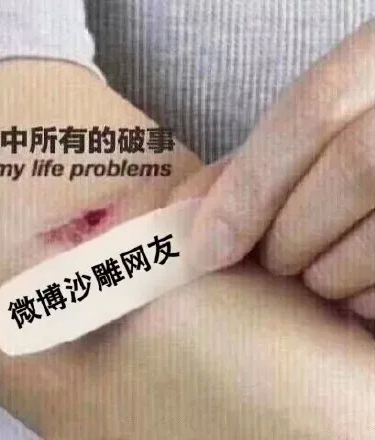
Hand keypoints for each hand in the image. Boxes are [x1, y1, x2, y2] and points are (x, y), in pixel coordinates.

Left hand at [173, 20, 374, 317]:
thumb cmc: (360, 126)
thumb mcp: (316, 123)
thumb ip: (258, 157)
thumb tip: (190, 207)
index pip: (312, 112)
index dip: (248, 191)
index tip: (205, 250)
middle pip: (352, 172)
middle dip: (291, 236)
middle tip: (274, 258)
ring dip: (329, 274)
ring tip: (316, 270)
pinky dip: (369, 298)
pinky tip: (356, 287)